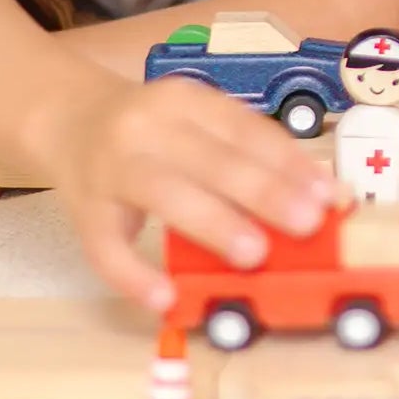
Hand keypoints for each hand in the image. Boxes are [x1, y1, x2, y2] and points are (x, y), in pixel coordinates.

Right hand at [33, 71, 339, 311]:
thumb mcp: (198, 125)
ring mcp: (110, 167)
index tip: (328, 195)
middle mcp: (147, 126)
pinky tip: (166, 298)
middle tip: (306, 223)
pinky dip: (135, 275)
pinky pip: (106, 248)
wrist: (69, 122)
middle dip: (264, 192)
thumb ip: (248, 154)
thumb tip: (319, 196)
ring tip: (254, 254)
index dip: (290, 162)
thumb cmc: (154, 132)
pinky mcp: (83, 211)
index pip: (246, 129)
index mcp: (186, 100)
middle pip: (212, 159)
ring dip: (214, 224)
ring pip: (165, 193)